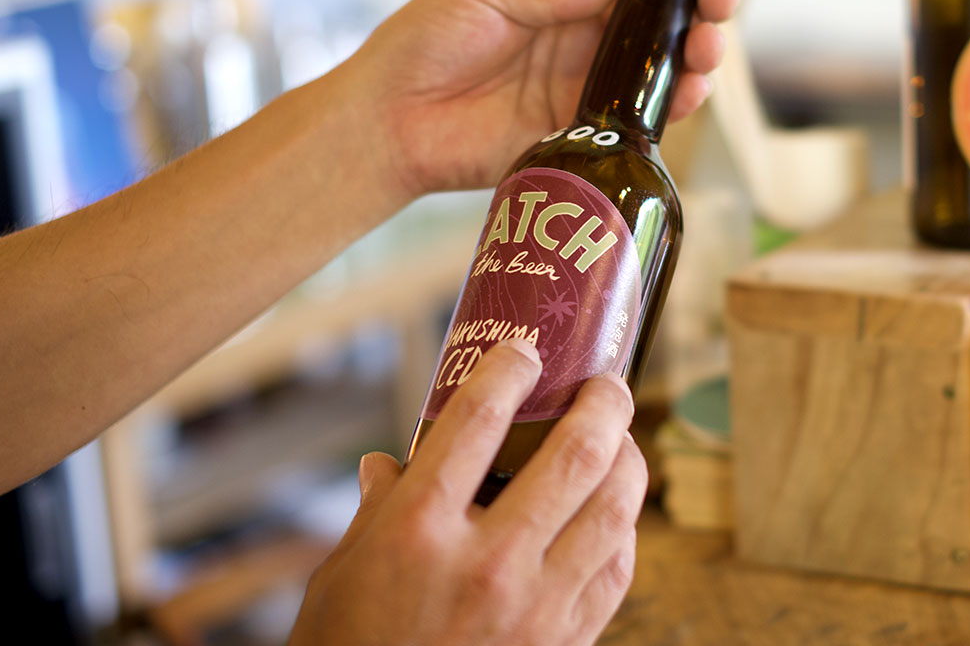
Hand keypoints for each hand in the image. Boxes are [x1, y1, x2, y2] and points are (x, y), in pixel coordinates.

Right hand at [289, 339, 646, 645]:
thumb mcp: (340, 576)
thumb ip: (376, 512)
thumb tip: (389, 464)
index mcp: (418, 532)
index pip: (478, 421)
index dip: (509, 370)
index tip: (524, 352)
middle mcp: (487, 562)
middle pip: (573, 455)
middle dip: (604, 404)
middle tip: (607, 383)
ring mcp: (535, 606)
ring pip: (614, 509)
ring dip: (629, 461)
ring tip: (624, 439)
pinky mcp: (565, 642)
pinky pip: (616, 570)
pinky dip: (624, 531)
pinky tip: (616, 513)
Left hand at [331, 0, 739, 197]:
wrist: (390, 122)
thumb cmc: (423, 45)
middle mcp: (579, 32)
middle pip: (656, 12)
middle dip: (696, 0)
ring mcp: (584, 82)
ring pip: (659, 65)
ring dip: (694, 53)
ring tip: (706, 47)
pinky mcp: (583, 131)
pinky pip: (639, 119)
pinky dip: (673, 105)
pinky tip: (689, 92)